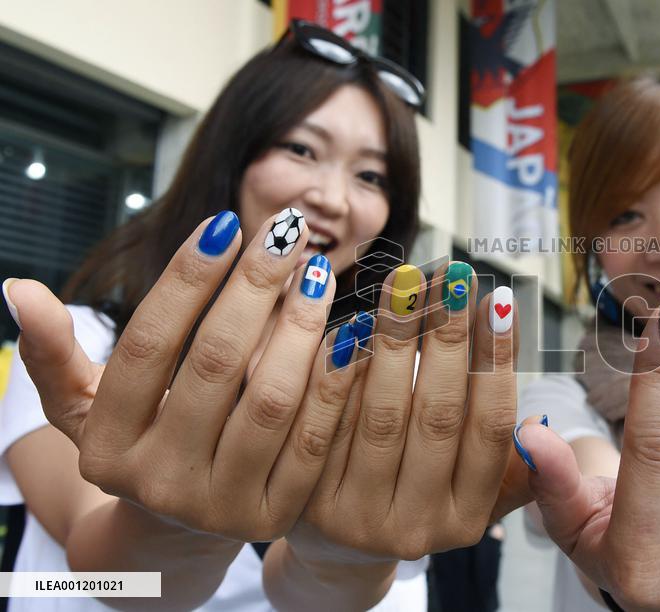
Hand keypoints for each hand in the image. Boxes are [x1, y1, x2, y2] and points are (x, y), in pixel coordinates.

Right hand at [12, 209, 342, 539]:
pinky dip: (334, 381)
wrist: (184, 528)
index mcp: (106, 446)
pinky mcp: (273, 516)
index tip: (225, 223)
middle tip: (287, 233)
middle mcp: (159, 481)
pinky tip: (350, 331)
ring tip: (317, 271)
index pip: (147, 346)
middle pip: (215, 364)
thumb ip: (55, 352)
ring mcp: (219, 506)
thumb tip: (17, 289)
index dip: (186, 279)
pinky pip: (315, 439)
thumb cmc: (142, 439)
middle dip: (255, 287)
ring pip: (271, 400)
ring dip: (301, 326)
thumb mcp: (86, 405)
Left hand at [288, 262, 523, 560]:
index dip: (497, 362)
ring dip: (395, 339)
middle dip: (446, 336)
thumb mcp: (472, 495)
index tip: (500, 300)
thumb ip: (510, 465)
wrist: (338, 545)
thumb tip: (540, 427)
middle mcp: (415, 528)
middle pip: (437, 416)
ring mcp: (358, 518)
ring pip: (382, 415)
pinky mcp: (308, 501)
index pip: (490, 429)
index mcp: (466, 518)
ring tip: (405, 281)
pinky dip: (342, 369)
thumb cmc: (419, 494)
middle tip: (451, 274)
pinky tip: (354, 323)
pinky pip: (327, 421)